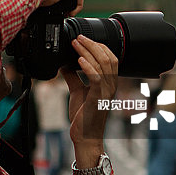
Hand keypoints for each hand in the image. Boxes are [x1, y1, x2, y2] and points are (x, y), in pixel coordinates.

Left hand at [60, 35, 117, 166]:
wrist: (85, 137)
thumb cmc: (84, 116)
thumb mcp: (77, 91)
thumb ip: (73, 77)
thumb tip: (64, 63)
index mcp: (108, 82)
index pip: (111, 57)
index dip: (99, 45)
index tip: (84, 38)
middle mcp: (110, 85)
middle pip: (108, 57)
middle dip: (93, 44)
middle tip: (78, 37)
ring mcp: (105, 92)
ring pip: (103, 65)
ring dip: (88, 52)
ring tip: (76, 44)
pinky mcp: (98, 98)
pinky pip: (97, 79)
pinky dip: (88, 67)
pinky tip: (79, 61)